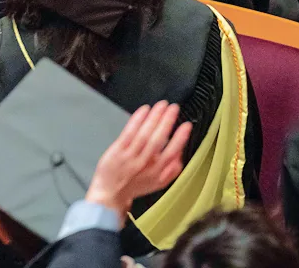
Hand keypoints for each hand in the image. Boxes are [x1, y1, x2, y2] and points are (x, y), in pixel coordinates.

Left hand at [84, 101, 191, 223]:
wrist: (111, 193)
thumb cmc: (136, 184)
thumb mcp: (159, 183)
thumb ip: (172, 170)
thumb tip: (181, 153)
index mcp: (158, 172)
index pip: (172, 153)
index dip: (180, 138)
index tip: (187, 125)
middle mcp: (145, 164)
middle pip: (158, 140)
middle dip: (167, 121)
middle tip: (174, 107)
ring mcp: (130, 157)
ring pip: (144, 134)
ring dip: (154, 117)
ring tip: (161, 105)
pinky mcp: (117, 150)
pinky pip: (129, 133)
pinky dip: (137, 120)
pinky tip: (144, 110)